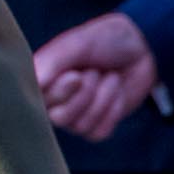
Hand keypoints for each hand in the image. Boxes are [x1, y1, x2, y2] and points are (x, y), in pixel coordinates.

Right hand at [33, 12, 157, 141]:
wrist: (139, 48)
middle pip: (59, 118)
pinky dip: (112, 110)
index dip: (59, 92)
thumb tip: (34, 82)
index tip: (76, 74)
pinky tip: (115, 91)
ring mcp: (73, 116)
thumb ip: (51, 62)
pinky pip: (98, 132)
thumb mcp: (75, 44)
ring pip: (81, 126)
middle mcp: (52, 100)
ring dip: (102, 98)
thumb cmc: (103, 41)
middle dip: (85, 93)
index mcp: (41, 78)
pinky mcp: (95, 126)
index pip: (36, 101)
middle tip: (94, 71)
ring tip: (108, 76)